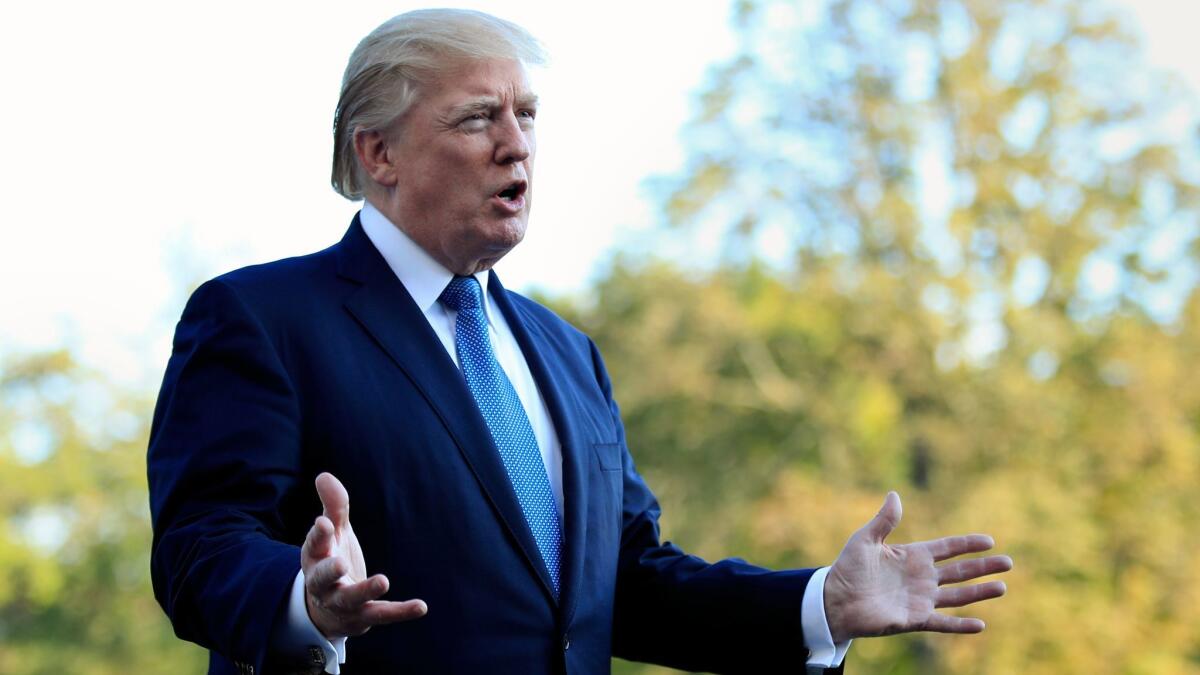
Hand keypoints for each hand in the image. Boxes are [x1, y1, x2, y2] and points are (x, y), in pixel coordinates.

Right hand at [302, 472, 426, 637]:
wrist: (328, 610)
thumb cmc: (331, 559)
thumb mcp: (334, 533)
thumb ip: (334, 506)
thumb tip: (323, 475)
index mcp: (315, 558)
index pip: (314, 546)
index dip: (318, 536)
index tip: (324, 523)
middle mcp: (323, 584)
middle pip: (322, 578)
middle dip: (329, 571)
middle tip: (340, 563)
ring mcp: (342, 603)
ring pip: (351, 599)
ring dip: (366, 591)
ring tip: (383, 580)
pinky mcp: (363, 617)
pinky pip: (382, 614)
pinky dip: (401, 612)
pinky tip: (421, 606)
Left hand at [823, 491, 1010, 642]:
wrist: (834, 600)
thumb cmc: (847, 568)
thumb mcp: (865, 540)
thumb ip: (883, 520)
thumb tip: (895, 494)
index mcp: (913, 556)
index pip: (947, 548)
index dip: (968, 544)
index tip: (990, 540)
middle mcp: (922, 578)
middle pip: (960, 571)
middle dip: (984, 567)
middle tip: (1009, 562)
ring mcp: (920, 599)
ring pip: (958, 596)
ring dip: (980, 592)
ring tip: (1002, 586)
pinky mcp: (914, 619)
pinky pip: (942, 623)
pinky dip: (960, 625)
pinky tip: (980, 625)